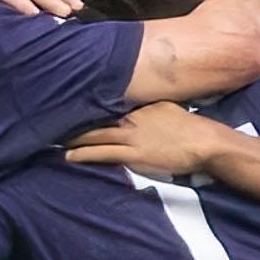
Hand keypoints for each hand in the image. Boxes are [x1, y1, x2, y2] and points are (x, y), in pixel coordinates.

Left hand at [66, 102, 218, 175]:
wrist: (205, 143)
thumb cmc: (192, 129)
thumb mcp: (171, 110)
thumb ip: (154, 109)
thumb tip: (147, 112)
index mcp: (142, 106)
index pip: (110, 103)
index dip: (91, 106)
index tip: (74, 104)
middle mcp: (133, 117)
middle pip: (98, 117)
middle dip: (76, 119)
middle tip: (55, 119)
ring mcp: (132, 136)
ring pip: (95, 134)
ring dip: (74, 137)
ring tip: (55, 138)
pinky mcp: (133, 154)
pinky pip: (103, 153)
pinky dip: (84, 154)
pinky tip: (70, 156)